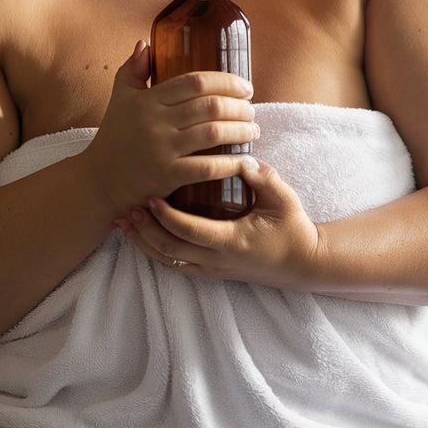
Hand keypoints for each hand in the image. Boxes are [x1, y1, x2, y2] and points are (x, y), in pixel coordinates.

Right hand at [82, 40, 257, 217]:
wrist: (98, 182)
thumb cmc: (114, 137)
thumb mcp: (120, 99)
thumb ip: (133, 70)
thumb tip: (146, 43)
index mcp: (148, 100)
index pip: (195, 82)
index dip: (226, 82)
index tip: (245, 87)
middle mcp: (155, 122)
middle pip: (210, 106)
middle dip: (239, 106)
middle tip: (252, 109)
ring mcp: (161, 150)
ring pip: (213, 133)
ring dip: (241, 130)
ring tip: (253, 130)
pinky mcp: (167, 176)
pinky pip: (207, 168)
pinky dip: (231, 164)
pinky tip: (245, 160)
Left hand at [113, 156, 321, 290]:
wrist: (302, 263)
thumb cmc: (292, 228)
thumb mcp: (284, 199)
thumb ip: (263, 177)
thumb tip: (242, 157)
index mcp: (233, 242)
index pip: (190, 231)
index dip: (167, 216)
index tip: (151, 197)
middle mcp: (217, 260)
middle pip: (170, 251)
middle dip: (145, 230)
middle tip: (128, 208)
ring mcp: (212, 269)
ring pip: (168, 261)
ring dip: (144, 243)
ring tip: (125, 223)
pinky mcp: (210, 271)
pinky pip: (176, 265)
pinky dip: (155, 251)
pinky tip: (142, 236)